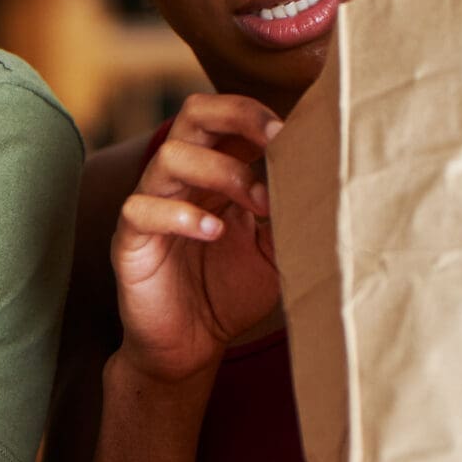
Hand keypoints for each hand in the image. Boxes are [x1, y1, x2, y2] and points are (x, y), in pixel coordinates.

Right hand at [111, 93, 284, 383]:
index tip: (300, 133)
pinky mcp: (129, 240)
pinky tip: (213, 232)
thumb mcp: (274, 252)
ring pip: (170, 156)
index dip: (259, 114)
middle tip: (277, 140)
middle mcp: (181, 179)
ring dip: (221, 172)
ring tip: (259, 204)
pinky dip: (180, 215)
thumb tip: (332, 188)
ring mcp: (151, 204)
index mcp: (214, 172)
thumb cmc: (230, 292)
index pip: (227, 117)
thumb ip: (292, 217)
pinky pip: (141, 208)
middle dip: (238, 115)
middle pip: (193, 113)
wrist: (189, 348)